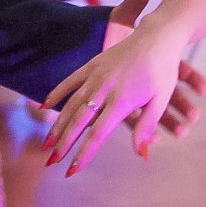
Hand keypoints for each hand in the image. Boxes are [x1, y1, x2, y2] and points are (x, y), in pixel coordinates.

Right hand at [41, 0, 205, 173]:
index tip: (72, 170)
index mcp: (122, 100)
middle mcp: (105, 88)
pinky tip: (43, 106)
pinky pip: (70, 81)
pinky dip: (56, 93)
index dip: (84, 153)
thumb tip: (141, 154)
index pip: (98, 133)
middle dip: (63, 144)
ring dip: (57, 125)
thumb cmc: (162, 70)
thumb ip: (146, 126)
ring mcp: (96, 75)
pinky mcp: (92, 64)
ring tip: (47, 144)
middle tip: (51, 162)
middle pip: (79, 121)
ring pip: (71, 104)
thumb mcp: (160, 100)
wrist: (157, 36)